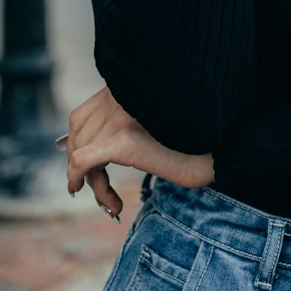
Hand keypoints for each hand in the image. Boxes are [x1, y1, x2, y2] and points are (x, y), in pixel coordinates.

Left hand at [62, 87, 214, 216]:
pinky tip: (99, 196)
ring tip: (112, 203)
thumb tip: (65, 146)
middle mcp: (121, 95)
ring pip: (81, 150)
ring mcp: (122, 115)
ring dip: (92, 181)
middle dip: (82, 166)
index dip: (77, 145)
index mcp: (127, 87)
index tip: (84, 171)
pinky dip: (80, 178)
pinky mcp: (126, 140)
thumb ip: (115, 129)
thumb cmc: (196, 139)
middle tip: (100, 192)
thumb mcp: (149, 129)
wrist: (225, 147)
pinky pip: (85, 161)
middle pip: (79, 134)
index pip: (82, 116)